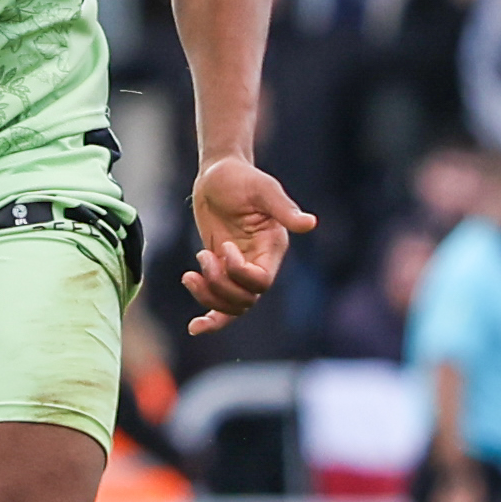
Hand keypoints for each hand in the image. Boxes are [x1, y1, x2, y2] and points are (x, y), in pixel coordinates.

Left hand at [181, 153, 316, 334]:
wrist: (218, 174)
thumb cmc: (241, 177)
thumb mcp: (262, 190)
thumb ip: (283, 208)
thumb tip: (309, 224)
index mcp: (273, 248)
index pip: (261, 281)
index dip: (239, 273)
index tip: (222, 247)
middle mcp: (260, 263)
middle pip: (246, 299)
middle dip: (220, 286)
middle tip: (203, 255)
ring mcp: (240, 269)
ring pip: (232, 306)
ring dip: (209, 297)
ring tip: (191, 274)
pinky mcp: (222, 270)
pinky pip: (220, 305)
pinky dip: (209, 318)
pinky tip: (194, 327)